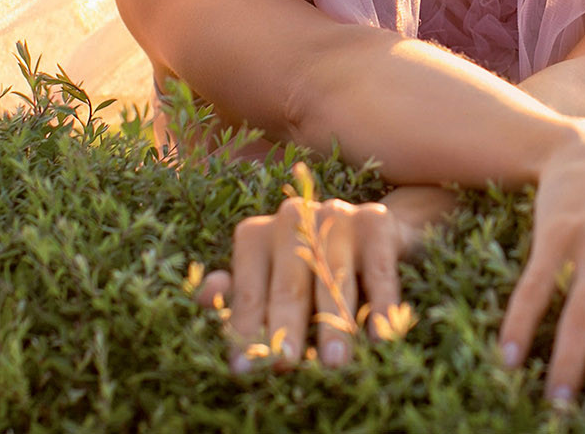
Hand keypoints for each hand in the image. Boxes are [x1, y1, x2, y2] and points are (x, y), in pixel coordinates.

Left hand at [195, 188, 421, 372]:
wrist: (378, 230)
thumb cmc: (312, 266)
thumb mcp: (270, 280)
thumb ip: (240, 295)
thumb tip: (204, 298)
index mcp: (256, 234)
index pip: (248, 290)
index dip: (247, 331)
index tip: (245, 369)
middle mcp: (293, 217)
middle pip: (289, 284)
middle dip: (287, 329)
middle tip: (285, 365)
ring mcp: (336, 214)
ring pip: (333, 277)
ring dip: (335, 323)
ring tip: (335, 362)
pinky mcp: (376, 219)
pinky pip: (377, 269)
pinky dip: (380, 304)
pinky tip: (379, 335)